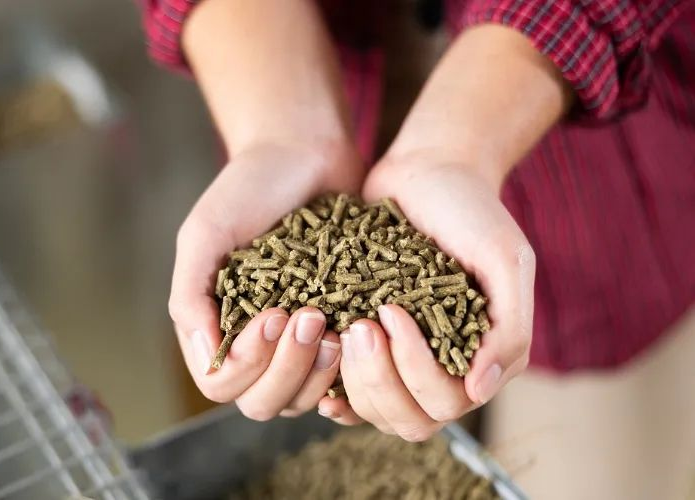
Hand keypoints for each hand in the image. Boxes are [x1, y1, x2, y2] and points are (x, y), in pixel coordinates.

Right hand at [170, 141, 362, 419]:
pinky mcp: (335, 332)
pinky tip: (358, 335)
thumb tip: (204, 349)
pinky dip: (347, 369)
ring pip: (301, 399)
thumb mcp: (205, 232)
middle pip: (261, 401)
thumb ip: (190, 293)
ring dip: (317, 371)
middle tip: (310, 316)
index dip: (245, 364)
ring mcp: (295, 344)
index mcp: (213, 326)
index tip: (271, 314)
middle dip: (286, 368)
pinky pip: (340, 379)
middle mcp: (252, 345)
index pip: (220, 383)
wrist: (305, 153)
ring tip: (336, 324)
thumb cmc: (248, 188)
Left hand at [318, 155, 534, 437]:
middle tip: (359, 324)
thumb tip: (480, 389)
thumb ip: (507, 327)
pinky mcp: (368, 347)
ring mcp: (403, 362)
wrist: (427, 172)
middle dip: (379, 378)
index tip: (390, 310)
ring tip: (339, 325)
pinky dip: (332, 387)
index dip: (414, 368)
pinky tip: (318, 361)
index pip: (447, 401)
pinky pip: (349, 392)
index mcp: (483, 356)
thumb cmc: (471, 211)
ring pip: (376, 411)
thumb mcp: (503, 259)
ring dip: (353, 379)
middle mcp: (444, 368)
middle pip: (410, 418)